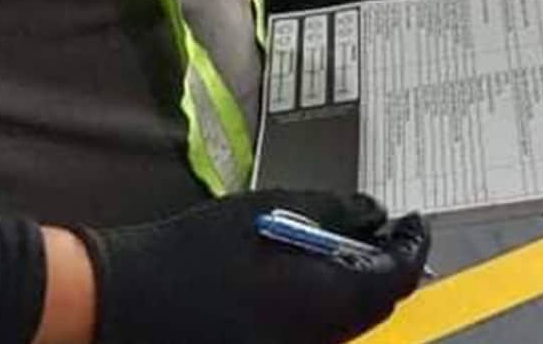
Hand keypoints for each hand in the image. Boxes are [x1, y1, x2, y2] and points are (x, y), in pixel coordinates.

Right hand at [76, 190, 428, 343]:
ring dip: (358, 284)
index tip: (414, 222)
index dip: (414, 244)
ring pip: (351, 321)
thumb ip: (333, 211)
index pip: (398, 275)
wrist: (128, 301)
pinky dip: (329, 303)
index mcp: (327, 299)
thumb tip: (373, 214)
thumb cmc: (193, 253)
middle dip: (387, 264)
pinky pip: (321, 332)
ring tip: (343, 246)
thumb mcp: (269, 211)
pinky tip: (309, 274)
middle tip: (382, 230)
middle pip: (378, 304)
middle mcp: (322, 338)